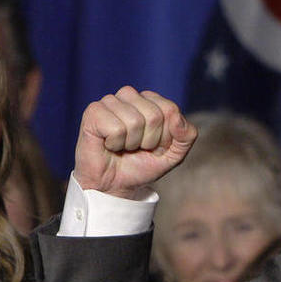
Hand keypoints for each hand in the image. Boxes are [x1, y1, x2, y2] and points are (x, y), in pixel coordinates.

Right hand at [74, 86, 197, 198]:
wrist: (114, 185)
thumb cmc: (140, 166)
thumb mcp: (173, 154)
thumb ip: (186, 136)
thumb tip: (178, 119)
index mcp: (149, 99)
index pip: (170, 110)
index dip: (165, 136)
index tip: (153, 146)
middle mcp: (129, 96)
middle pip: (154, 115)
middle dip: (149, 141)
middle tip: (136, 148)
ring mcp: (109, 102)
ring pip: (135, 122)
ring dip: (131, 143)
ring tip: (122, 147)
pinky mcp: (93, 113)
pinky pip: (116, 128)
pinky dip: (115, 144)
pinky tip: (108, 145)